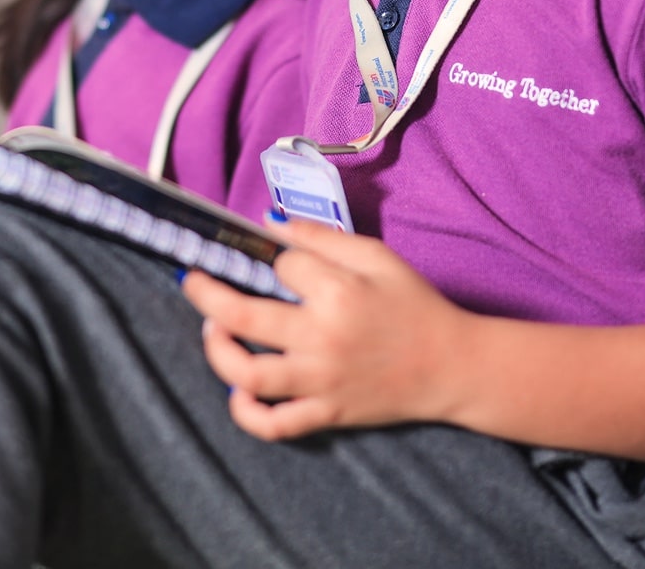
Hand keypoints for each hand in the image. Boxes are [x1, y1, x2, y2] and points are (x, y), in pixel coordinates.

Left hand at [181, 219, 471, 439]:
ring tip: (213, 329)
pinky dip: (246, 412)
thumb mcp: (376, 255)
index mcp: (339, 293)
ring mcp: (321, 381)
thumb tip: (269, 221)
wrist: (451, 366)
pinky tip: (237, 391)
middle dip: (207, 294)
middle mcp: (323, 338)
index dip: (274, 256)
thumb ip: (321, 237)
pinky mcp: (326, 413)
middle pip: (244, 316)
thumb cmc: (414, 305)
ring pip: (248, 374)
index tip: (278, 258)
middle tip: (192, 281)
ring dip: (218, 351)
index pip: (282, 266)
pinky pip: (275, 424)